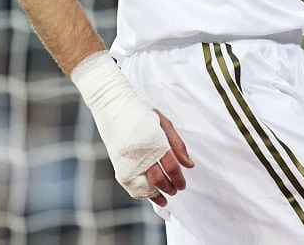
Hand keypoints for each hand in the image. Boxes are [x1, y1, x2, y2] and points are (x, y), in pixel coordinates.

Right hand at [69, 52, 193, 203]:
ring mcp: (128, 159)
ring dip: (156, 195)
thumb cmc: (141, 113)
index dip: (179, 179)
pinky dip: (141, 193)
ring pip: (144, 186)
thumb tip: (189, 165)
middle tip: (176, 190)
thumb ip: (177, 144)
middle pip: (159, 179)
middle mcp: (141, 151)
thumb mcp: (163, 122)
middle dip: (170, 188)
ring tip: (164, 198)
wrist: (113, 106)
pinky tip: (149, 194)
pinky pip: (130, 185)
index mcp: (155, 139)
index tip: (182, 185)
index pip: (171, 166)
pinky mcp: (118, 164)